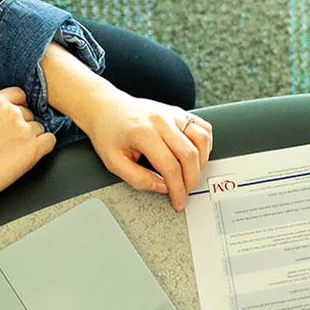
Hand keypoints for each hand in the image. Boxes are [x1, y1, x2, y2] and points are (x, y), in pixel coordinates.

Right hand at [0, 87, 55, 231]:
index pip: (19, 95)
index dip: (19, 107)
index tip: (16, 118)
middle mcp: (11, 112)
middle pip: (30, 114)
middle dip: (22, 126)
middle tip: (9, 142)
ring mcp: (23, 130)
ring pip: (39, 128)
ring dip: (31, 139)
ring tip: (13, 152)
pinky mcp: (32, 149)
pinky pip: (50, 141)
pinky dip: (44, 148)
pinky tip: (30, 155)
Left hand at [78, 89, 211, 210]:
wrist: (105, 108)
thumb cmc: (107, 133)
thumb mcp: (113, 162)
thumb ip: (137, 179)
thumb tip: (163, 187)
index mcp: (143, 133)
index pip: (170, 166)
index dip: (177, 188)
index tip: (178, 201)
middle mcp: (161, 121)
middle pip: (189, 155)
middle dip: (191, 179)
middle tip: (185, 191)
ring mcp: (171, 114)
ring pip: (202, 139)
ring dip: (201, 162)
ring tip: (190, 174)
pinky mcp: (178, 111)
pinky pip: (203, 127)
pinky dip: (205, 144)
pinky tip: (196, 155)